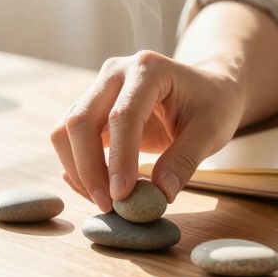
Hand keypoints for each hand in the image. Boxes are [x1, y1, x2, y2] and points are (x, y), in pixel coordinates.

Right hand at [50, 50, 245, 210]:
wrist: (206, 87)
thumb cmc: (212, 105)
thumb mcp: (211, 132)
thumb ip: (185, 160)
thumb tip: (160, 195)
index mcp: (148, 69)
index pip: (123, 116)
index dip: (119, 158)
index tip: (122, 196)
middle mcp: (115, 72)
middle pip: (81, 120)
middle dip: (88, 168)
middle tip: (109, 206)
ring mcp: (98, 88)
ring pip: (66, 130)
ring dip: (77, 170)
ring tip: (105, 202)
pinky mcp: (91, 107)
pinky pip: (69, 138)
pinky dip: (76, 166)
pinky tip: (95, 189)